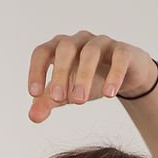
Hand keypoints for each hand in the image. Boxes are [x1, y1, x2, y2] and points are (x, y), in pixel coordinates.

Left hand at [25, 31, 156, 123]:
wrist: (125, 77)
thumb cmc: (91, 81)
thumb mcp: (67, 94)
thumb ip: (48, 102)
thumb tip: (32, 117)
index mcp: (61, 48)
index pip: (42, 52)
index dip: (36, 70)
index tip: (34, 93)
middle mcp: (79, 40)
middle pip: (66, 48)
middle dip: (60, 73)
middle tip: (59, 99)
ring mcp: (102, 43)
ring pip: (91, 52)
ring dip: (83, 76)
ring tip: (80, 101)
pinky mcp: (123, 51)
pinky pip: (119, 57)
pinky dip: (114, 74)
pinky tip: (109, 94)